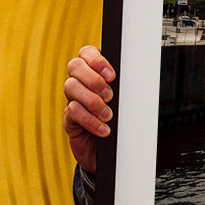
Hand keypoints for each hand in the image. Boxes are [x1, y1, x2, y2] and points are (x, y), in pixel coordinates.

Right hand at [63, 46, 115, 172]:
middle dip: (94, 79)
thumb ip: (124, 87)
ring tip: (108, 115)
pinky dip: (90, 120)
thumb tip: (135, 77)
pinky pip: (73, 111)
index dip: (96, 60)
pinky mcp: (69, 119)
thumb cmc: (120, 121)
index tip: (112, 75)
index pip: (87, 53)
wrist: (112, 151)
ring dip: (93, 101)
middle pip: (75, 66)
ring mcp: (72, 100)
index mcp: (95, 73)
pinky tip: (103, 129)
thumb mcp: (124, 101)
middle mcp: (81, 83)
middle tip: (110, 95)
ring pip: (71, 87)